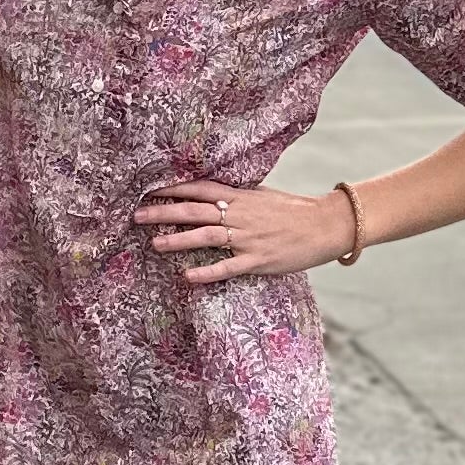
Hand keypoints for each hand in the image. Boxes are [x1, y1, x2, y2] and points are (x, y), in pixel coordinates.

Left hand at [135, 182, 346, 284]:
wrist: (326, 225)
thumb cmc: (294, 212)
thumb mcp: (262, 197)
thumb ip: (237, 198)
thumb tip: (212, 195)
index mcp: (241, 198)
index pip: (200, 189)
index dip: (174, 188)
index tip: (149, 188)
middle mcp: (240, 215)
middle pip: (195, 211)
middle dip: (164, 212)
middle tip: (137, 214)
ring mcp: (248, 238)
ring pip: (206, 236)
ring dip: (178, 239)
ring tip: (154, 243)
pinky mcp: (258, 260)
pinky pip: (228, 267)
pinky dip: (207, 272)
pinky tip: (187, 276)